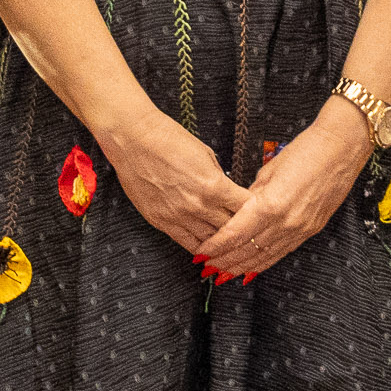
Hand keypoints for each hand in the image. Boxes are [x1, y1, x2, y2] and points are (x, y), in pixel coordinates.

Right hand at [107, 108, 246, 255]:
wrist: (134, 139)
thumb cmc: (169, 139)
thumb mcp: (206, 155)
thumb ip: (219, 178)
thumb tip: (227, 192)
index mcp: (214, 186)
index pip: (246, 209)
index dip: (254, 212)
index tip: (256, 213)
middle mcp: (199, 206)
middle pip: (232, 229)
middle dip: (241, 231)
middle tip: (247, 234)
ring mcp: (179, 216)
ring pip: (211, 242)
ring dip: (222, 243)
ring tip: (231, 247)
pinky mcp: (161, 222)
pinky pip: (187, 243)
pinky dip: (200, 248)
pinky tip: (208, 250)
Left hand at [200, 105, 371, 280]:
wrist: (341, 149)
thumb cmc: (305, 151)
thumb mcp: (268, 172)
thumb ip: (251, 197)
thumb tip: (237, 212)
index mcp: (270, 205)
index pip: (235, 234)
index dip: (215, 247)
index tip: (201, 254)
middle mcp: (286, 222)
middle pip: (247, 251)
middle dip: (224, 262)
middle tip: (206, 269)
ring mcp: (300, 229)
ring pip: (264, 257)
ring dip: (242, 267)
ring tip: (224, 274)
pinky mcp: (310, 230)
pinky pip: (282, 252)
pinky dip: (264, 263)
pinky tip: (252, 269)